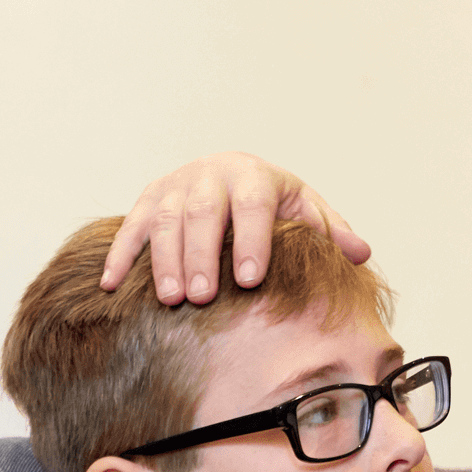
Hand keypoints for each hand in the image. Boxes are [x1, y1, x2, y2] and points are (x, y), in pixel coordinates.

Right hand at [102, 152, 370, 304]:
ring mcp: (175, 183)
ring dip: (164, 259)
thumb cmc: (276, 204)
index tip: (250, 280)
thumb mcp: (305, 211)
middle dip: (201, 255)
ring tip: (170, 299)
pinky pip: (131, 225)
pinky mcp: (149, 197)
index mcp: (254, 175)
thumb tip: (361, 253)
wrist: (235, 175)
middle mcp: (211, 172)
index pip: (252, 205)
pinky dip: (120, 255)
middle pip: (202, 212)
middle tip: (202, 298)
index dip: (252, 241)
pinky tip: (111, 286)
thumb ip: (331, 231)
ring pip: (164, 219)